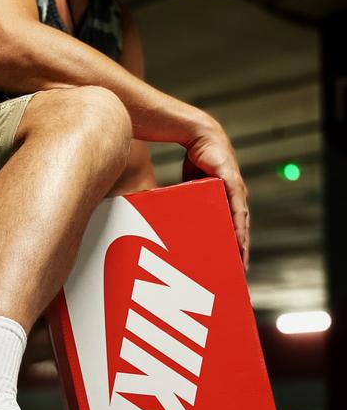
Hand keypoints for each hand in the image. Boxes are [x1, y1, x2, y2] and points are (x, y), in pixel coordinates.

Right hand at [182, 121, 249, 270]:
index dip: (232, 248)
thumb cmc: (195, 161)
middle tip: (238, 274)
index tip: (231, 267)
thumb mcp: (191, 190)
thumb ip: (188, 204)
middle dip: (240, 253)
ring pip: (241, 225)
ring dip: (242, 245)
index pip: (232, 229)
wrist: (198, 136)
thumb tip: (166, 220)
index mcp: (225, 201)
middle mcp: (234, 198)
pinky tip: (239, 242)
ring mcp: (236, 192)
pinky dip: (238, 228)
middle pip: (240, 231)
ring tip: (240, 263)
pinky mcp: (232, 185)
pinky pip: (237, 211)